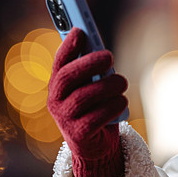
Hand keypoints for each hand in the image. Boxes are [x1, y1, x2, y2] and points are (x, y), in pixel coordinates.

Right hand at [48, 27, 127, 176]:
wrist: (95, 146)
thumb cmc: (95, 108)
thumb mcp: (92, 86)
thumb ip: (92, 69)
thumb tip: (99, 47)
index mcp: (57, 86)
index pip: (59, 63)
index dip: (67, 46)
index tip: (80, 30)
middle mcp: (55, 102)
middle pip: (67, 78)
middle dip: (89, 63)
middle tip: (109, 56)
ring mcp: (65, 120)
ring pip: (85, 96)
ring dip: (108, 85)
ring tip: (122, 82)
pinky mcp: (78, 135)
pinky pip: (97, 116)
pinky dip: (113, 106)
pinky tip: (121, 102)